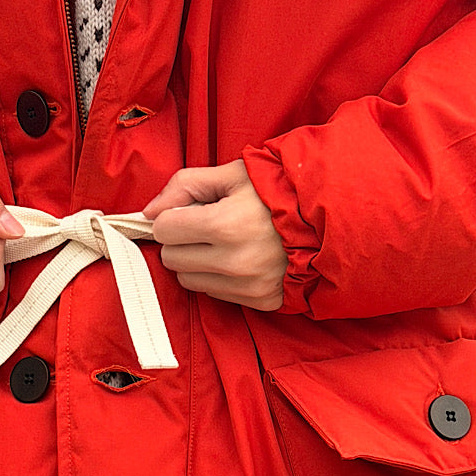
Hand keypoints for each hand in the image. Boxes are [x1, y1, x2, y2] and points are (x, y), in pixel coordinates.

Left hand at [143, 160, 286, 309]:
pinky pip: (216, 294)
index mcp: (224, 224)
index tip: (187, 212)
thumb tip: (148, 212)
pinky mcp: (260, 301)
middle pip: (172, 259)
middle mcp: (234, 262)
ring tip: (222, 244)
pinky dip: (218, 278)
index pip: (164, 230)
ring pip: (189, 281)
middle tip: (205, 227)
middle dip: (181, 241)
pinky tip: (239, 259)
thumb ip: (185, 185)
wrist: (327, 219)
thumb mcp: (232, 174)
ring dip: (196, 263)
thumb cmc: (276, 191)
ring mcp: (248, 286)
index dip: (171, 217)